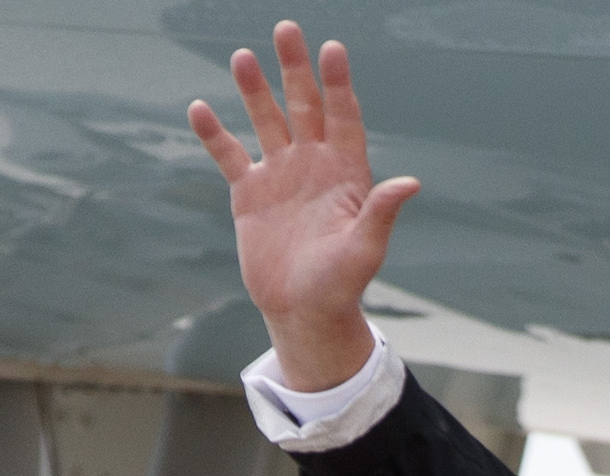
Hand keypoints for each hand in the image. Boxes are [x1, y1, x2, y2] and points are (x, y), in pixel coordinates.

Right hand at [191, 23, 418, 392]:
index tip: (332, 49)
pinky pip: (229, 155)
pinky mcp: (250, 194)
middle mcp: (313, 163)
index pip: (343, 116)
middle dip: (295, 68)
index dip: (337, 83)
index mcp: (345, 171)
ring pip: (266, 121)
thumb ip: (382, 214)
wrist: (304, 312)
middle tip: (286, 29)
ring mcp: (280, 174)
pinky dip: (214, 134)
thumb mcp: (365, 251)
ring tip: (242, 57)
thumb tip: (410, 183)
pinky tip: (199, 109)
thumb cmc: (342, 285)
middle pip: (303, 105)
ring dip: (254, 90)